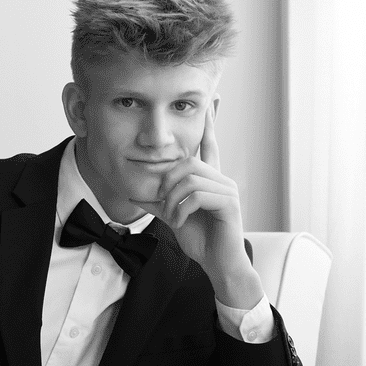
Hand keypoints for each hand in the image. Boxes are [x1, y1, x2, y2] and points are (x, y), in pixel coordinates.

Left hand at [135, 102, 263, 308]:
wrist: (218, 265)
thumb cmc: (201, 241)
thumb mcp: (173, 217)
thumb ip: (158, 202)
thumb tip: (135, 192)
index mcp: (210, 179)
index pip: (209, 144)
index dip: (210, 123)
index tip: (213, 100)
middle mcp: (222, 180)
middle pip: (188, 162)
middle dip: (166, 180)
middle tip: (160, 202)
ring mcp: (228, 190)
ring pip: (190, 178)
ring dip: (172, 199)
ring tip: (172, 217)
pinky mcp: (229, 203)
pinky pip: (197, 194)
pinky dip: (181, 209)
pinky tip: (180, 222)